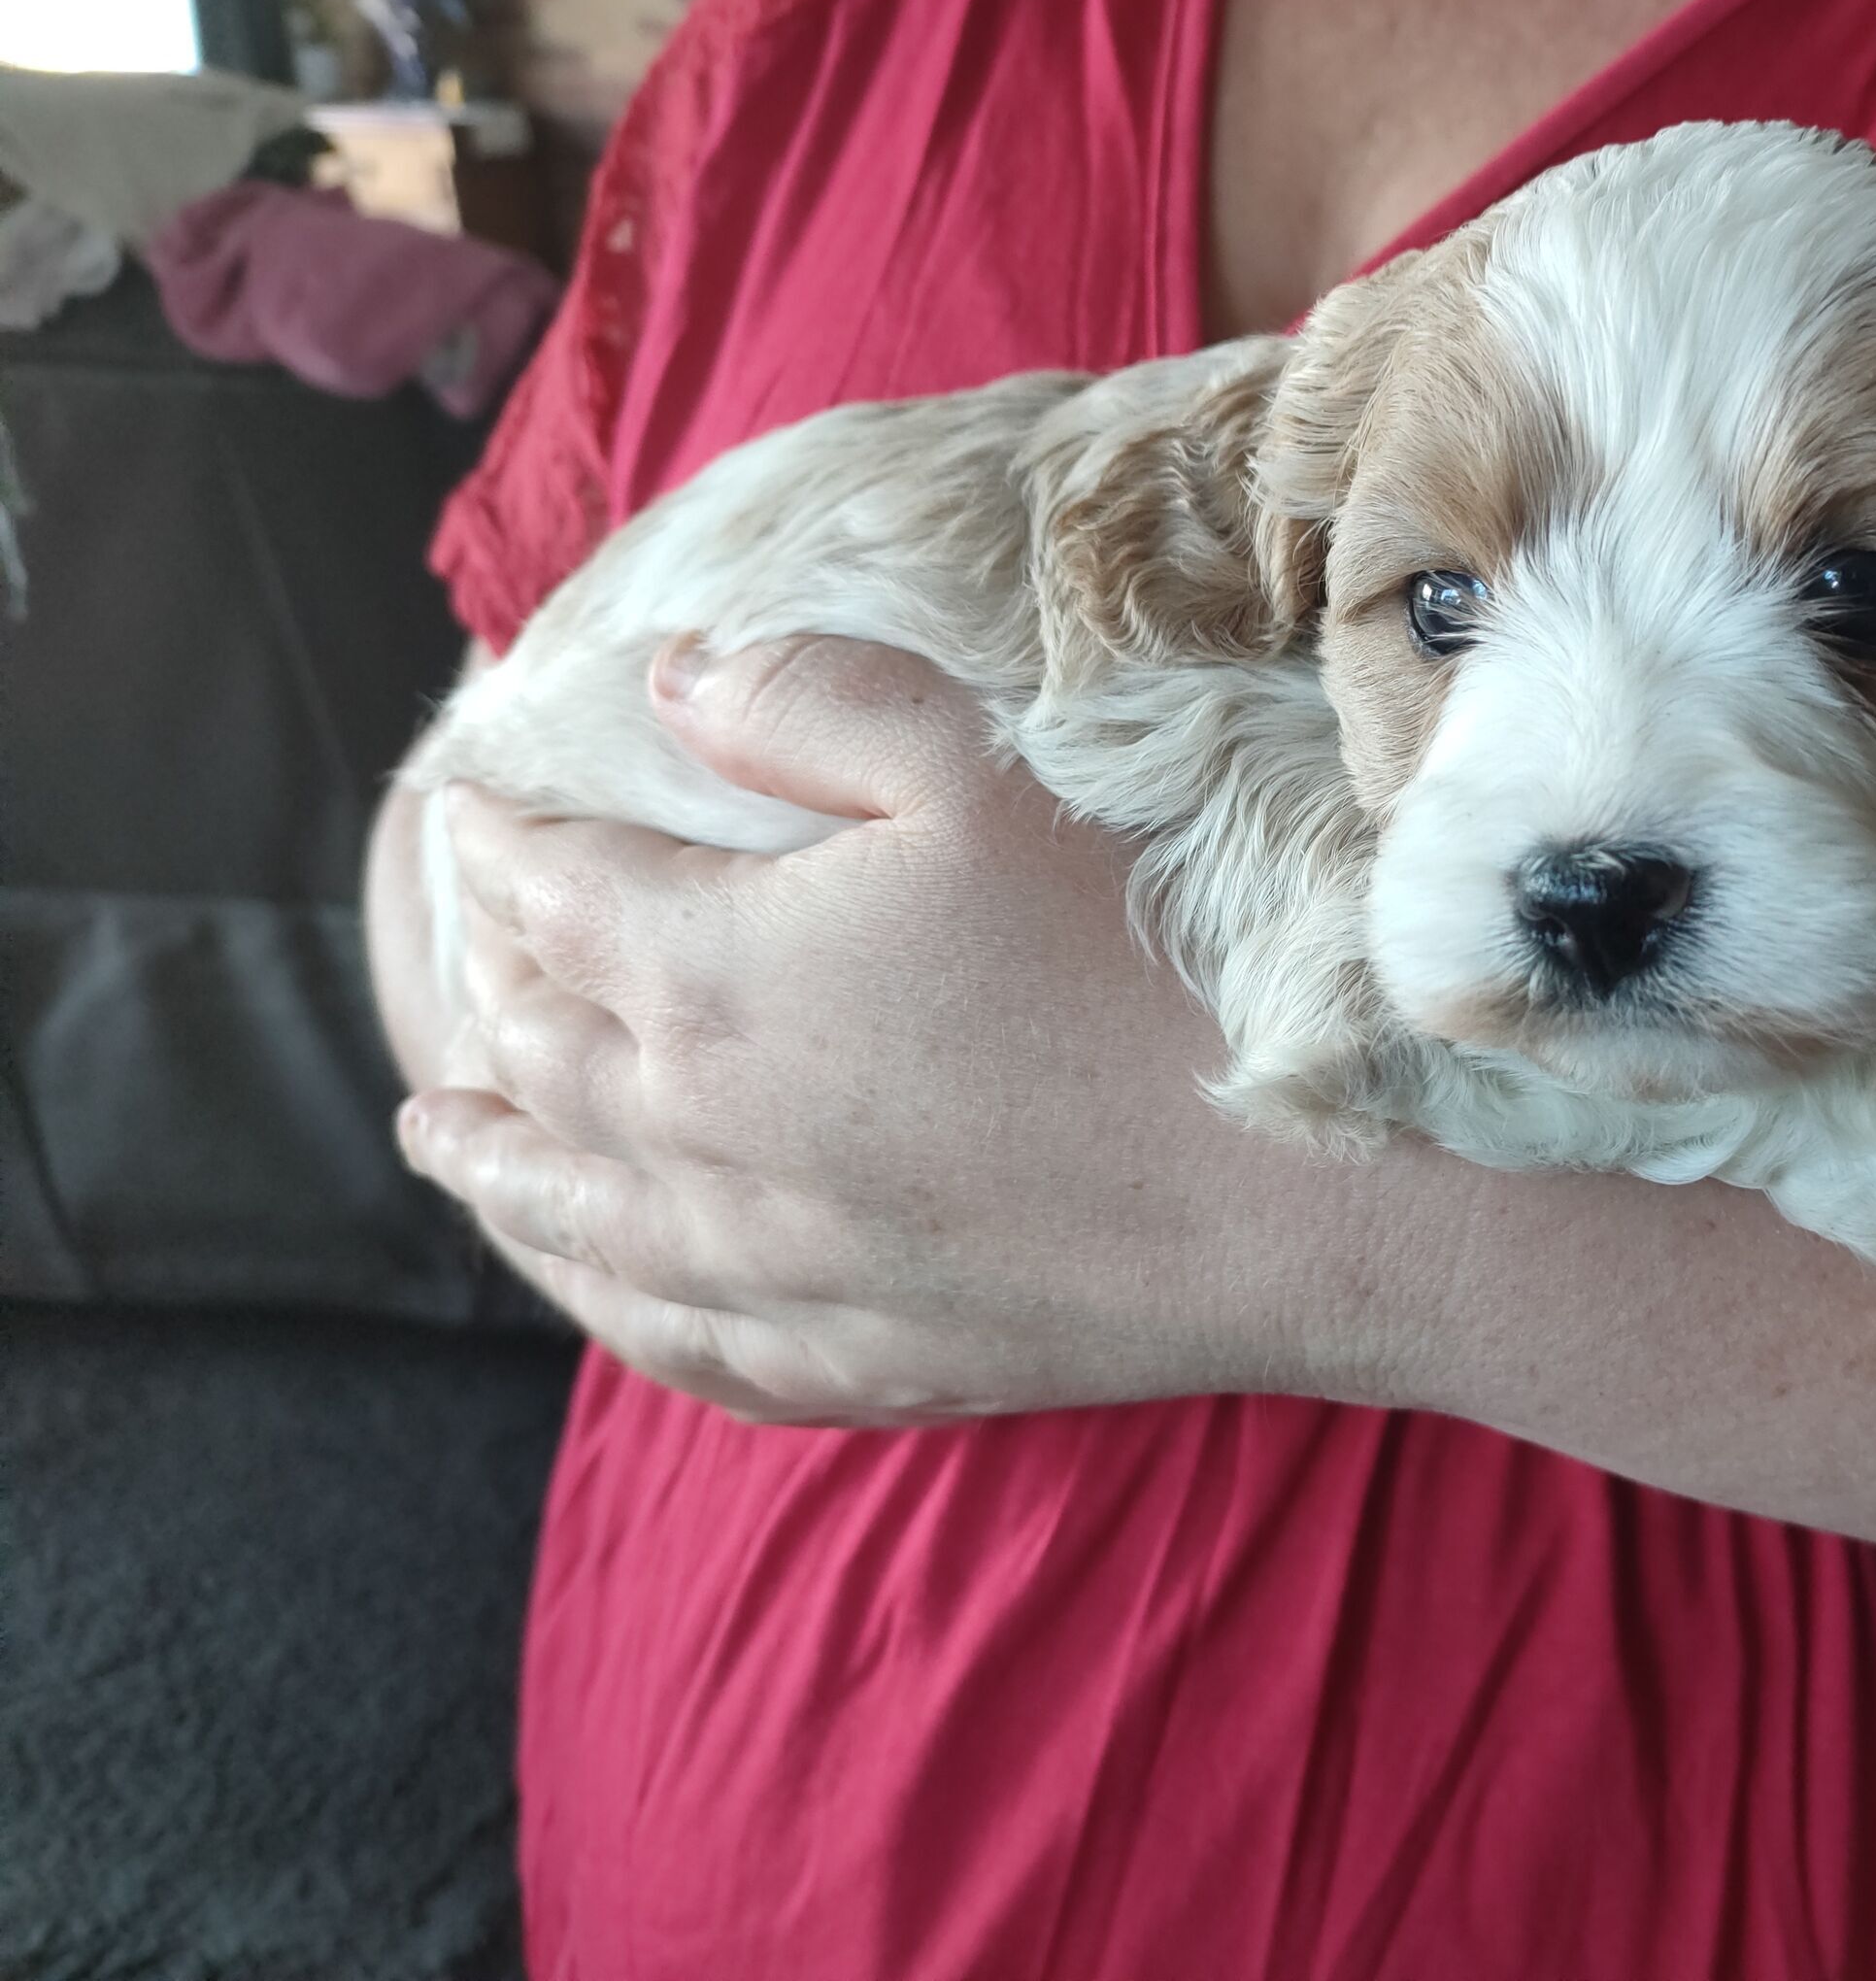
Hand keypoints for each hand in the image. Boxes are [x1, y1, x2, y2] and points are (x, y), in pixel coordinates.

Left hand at [396, 637, 1372, 1423]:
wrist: (1279, 1200)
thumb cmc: (1139, 965)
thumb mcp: (982, 772)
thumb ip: (811, 700)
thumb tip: (671, 676)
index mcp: (716, 972)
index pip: (556, 892)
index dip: (502, 842)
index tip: (474, 809)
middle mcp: (700, 1131)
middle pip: (544, 1052)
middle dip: (489, 988)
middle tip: (479, 951)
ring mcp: (765, 1264)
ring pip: (571, 1212)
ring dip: (490, 1161)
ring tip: (438, 1133)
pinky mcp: (843, 1357)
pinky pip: (671, 1343)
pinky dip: (603, 1305)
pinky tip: (596, 1288)